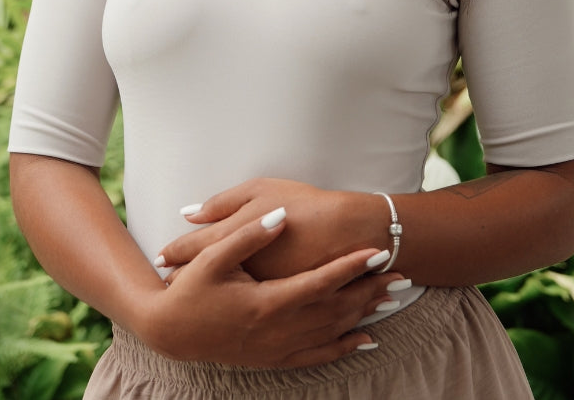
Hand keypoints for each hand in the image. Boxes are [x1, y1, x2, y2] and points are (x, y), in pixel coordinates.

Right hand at [145, 205, 400, 367]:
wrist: (172, 331)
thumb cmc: (191, 289)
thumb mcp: (213, 257)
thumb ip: (249, 234)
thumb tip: (281, 216)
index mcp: (265, 302)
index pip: (319, 283)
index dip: (350, 267)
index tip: (377, 252)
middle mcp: (277, 330)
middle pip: (334, 310)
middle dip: (369, 292)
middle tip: (401, 274)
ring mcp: (276, 348)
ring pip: (331, 333)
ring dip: (364, 316)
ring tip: (392, 298)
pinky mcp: (273, 359)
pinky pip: (317, 356)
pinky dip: (344, 347)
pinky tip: (365, 339)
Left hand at [158, 178, 385, 281]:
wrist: (349, 234)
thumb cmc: (304, 205)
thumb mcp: (261, 190)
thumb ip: (223, 203)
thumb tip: (190, 213)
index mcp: (235, 237)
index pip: (194, 247)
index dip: (176, 252)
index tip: (160, 258)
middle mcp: (241, 269)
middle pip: (202, 277)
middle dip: (182, 279)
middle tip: (165, 281)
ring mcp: (259, 290)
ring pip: (219, 293)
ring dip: (202, 294)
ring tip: (185, 294)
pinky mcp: (277, 303)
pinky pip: (241, 301)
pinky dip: (227, 299)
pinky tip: (224, 304)